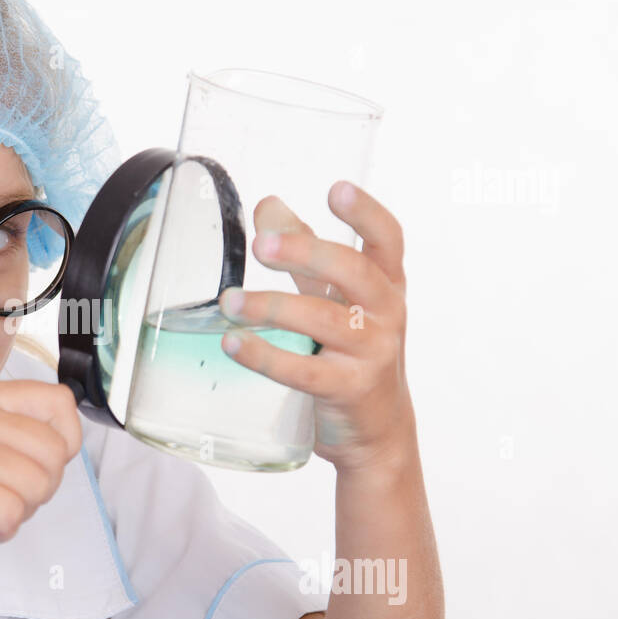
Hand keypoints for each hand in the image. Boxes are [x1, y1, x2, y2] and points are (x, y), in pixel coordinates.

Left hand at [218, 180, 414, 473]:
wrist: (376, 428)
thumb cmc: (352, 352)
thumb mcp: (337, 298)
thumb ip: (304, 254)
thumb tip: (268, 206)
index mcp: (386, 284)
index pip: (388, 240)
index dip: (366, 213)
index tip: (336, 190)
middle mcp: (386, 314)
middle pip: (352, 272)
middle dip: (304, 254)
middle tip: (260, 247)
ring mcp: (371, 353)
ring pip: (321, 320)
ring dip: (269, 307)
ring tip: (229, 302)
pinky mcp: (348, 389)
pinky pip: (303, 370)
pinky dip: (264, 356)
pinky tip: (234, 343)